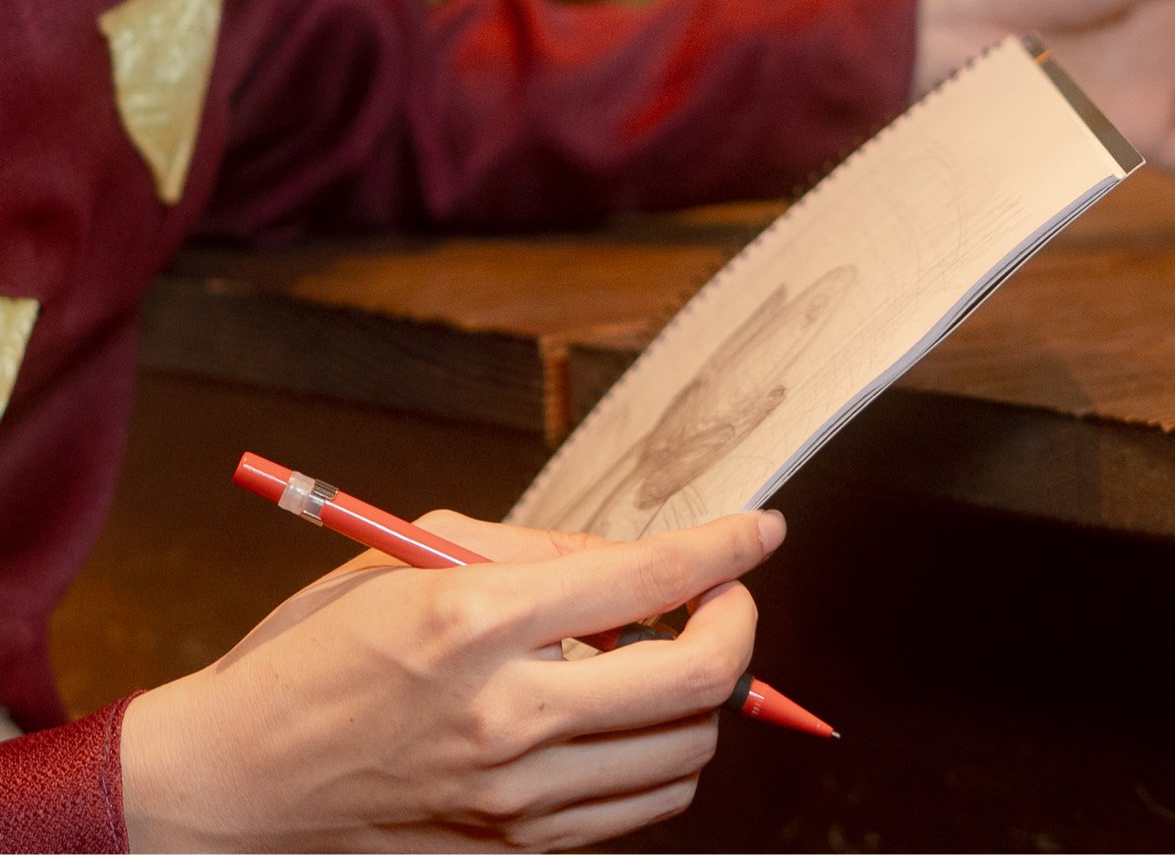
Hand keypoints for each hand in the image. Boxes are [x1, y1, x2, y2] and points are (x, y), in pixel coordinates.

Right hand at [120, 509, 782, 851]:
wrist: (233, 785)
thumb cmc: (309, 657)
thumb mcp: (411, 561)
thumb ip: (535, 550)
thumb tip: (632, 559)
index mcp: (477, 623)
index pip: (649, 578)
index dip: (726, 550)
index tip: (762, 532)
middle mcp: (508, 715)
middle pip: (696, 678)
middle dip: (739, 626)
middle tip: (723, 599)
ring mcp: (516, 797)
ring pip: (685, 753)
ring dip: (704, 699)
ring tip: (666, 660)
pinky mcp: (516, 849)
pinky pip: (637, 808)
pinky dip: (659, 758)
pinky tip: (627, 722)